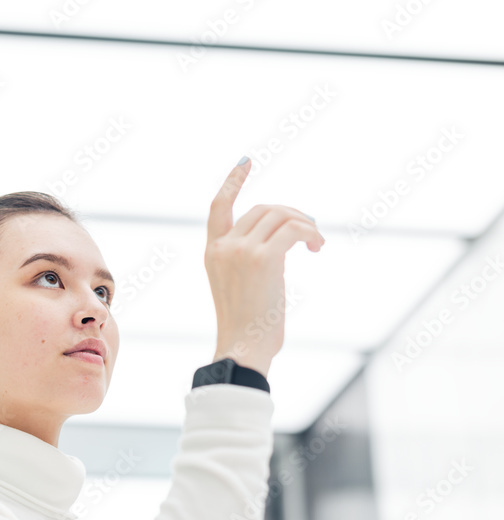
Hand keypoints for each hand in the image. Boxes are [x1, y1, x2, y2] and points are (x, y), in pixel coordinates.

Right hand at [203, 158, 324, 377]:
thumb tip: (286, 239)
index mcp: (212, 252)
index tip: (245, 161)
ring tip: (316, 244)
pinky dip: (310, 234)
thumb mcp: (238, 285)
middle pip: (263, 209)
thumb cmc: (246, 326)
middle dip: (291, 214)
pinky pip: (294, 230)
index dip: (232, 181)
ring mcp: (241, 250)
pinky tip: (316, 248)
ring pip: (281, 216)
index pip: (218, 206)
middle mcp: (223, 246)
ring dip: (305, 225)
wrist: (242, 347)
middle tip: (310, 232)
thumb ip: (250, 258)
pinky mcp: (263, 259)